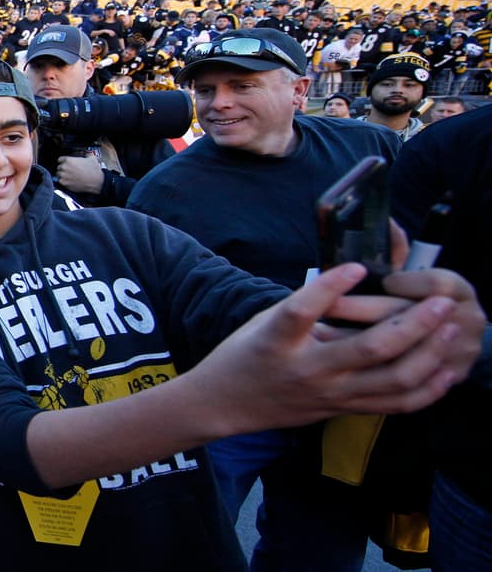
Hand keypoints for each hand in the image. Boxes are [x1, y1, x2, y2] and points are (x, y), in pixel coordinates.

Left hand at [55, 154, 104, 193]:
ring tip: (68, 176)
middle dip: (63, 168)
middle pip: (59, 167)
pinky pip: (60, 182)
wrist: (96, 181)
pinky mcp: (65, 184)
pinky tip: (68, 181)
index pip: (60, 159)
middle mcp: (64, 167)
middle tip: (69, 171)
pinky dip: (63, 181)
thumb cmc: (94, 170)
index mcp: (69, 160)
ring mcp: (64, 176)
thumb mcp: (91, 158)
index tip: (66, 163)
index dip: (63, 161)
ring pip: (58, 174)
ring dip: (62, 175)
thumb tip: (86, 154)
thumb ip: (86, 155)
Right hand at [186, 263, 477, 437]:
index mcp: (277, 340)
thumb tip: (351, 287)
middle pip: (370, 349)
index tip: (357, 266)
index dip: (330, 286)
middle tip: (440, 300)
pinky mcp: (342, 410)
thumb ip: (306, 308)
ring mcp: (329, 394)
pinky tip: (444, 370)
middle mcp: (307, 370)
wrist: (226, 403)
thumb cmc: (244, 354)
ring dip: (429, 353)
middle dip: (413, 323)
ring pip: (393, 380)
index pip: (303, 310)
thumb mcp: (264, 322)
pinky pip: (395, 406)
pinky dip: (426, 389)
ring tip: (450, 328)